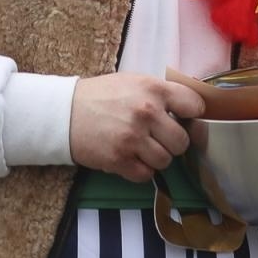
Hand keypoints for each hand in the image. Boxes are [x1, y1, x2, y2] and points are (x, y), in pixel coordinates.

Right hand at [69, 74, 204, 183]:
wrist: (63, 113)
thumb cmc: (101, 96)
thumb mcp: (134, 82)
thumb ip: (162, 93)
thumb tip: (192, 109)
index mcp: (153, 89)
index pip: (195, 106)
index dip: (194, 115)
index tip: (186, 119)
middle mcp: (146, 113)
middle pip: (182, 141)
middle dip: (173, 143)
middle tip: (159, 138)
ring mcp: (132, 138)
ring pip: (165, 161)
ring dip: (156, 158)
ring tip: (141, 148)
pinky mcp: (118, 159)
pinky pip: (145, 175)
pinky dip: (140, 170)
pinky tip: (130, 158)